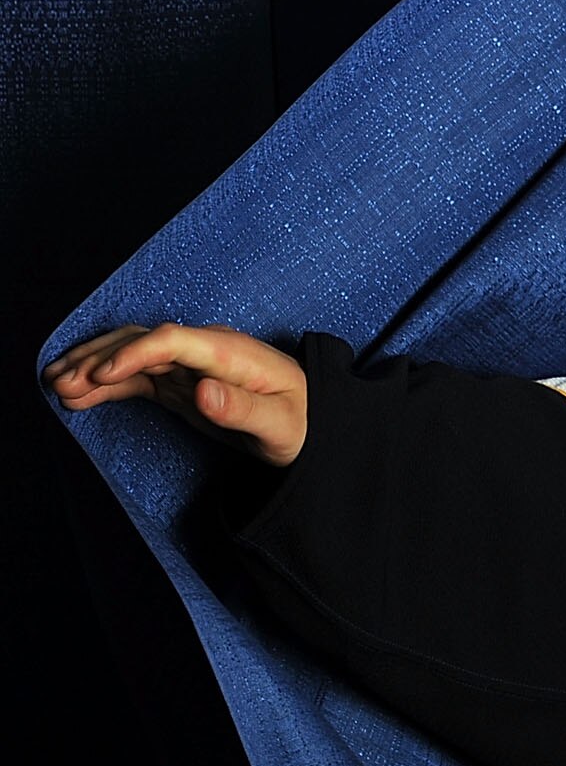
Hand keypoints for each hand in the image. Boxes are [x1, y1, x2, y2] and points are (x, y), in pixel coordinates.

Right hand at [45, 323, 310, 465]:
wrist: (310, 424)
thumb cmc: (301, 423)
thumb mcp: (279, 424)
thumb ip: (242, 409)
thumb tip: (202, 391)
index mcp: (230, 352)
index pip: (174, 340)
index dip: (135, 354)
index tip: (103, 374)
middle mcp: (205, 350)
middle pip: (143, 344)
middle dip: (99, 360)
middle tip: (60, 383)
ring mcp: (189, 364)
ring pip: (131, 356)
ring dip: (93, 369)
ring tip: (56, 386)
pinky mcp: (180, 381)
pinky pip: (136, 378)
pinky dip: (106, 384)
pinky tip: (77, 396)